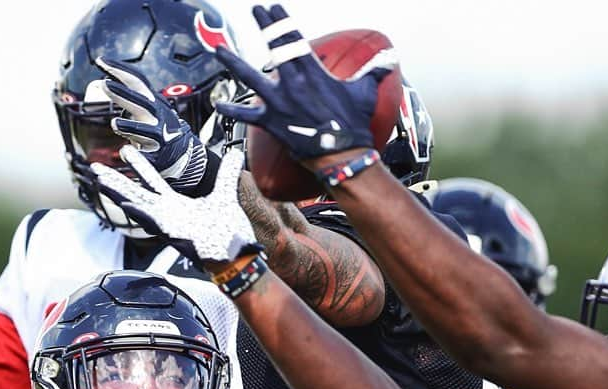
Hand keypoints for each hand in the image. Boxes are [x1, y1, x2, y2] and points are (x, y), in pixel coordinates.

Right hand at [91, 146, 257, 263]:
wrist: (237, 255)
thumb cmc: (228, 233)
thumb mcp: (226, 196)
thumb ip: (226, 175)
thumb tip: (235, 155)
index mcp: (177, 205)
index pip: (153, 182)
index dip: (140, 166)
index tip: (125, 150)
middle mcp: (168, 215)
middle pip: (137, 194)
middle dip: (116, 181)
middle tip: (96, 167)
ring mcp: (169, 226)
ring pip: (138, 208)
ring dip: (120, 195)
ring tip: (101, 181)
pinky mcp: (175, 236)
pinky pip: (154, 224)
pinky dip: (142, 214)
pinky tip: (128, 204)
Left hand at [95, 57, 212, 191]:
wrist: (181, 153)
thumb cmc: (157, 126)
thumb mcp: (148, 106)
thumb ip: (129, 95)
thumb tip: (101, 83)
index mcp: (153, 101)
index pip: (137, 81)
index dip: (120, 70)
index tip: (101, 61)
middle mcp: (157, 116)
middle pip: (141, 103)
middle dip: (123, 94)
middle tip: (105, 85)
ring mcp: (158, 136)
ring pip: (144, 130)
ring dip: (130, 127)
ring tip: (115, 124)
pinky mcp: (156, 154)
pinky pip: (142, 155)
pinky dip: (132, 154)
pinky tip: (124, 153)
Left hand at [213, 5, 394, 159]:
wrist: (341, 154)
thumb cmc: (353, 125)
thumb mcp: (365, 92)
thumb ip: (374, 72)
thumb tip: (389, 59)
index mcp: (312, 72)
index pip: (293, 38)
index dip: (281, 20)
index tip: (274, 8)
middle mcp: (292, 83)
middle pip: (273, 48)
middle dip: (264, 26)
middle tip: (255, 10)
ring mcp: (279, 102)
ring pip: (250, 77)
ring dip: (233, 62)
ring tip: (219, 50)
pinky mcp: (271, 122)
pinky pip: (246, 115)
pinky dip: (231, 110)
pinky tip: (218, 103)